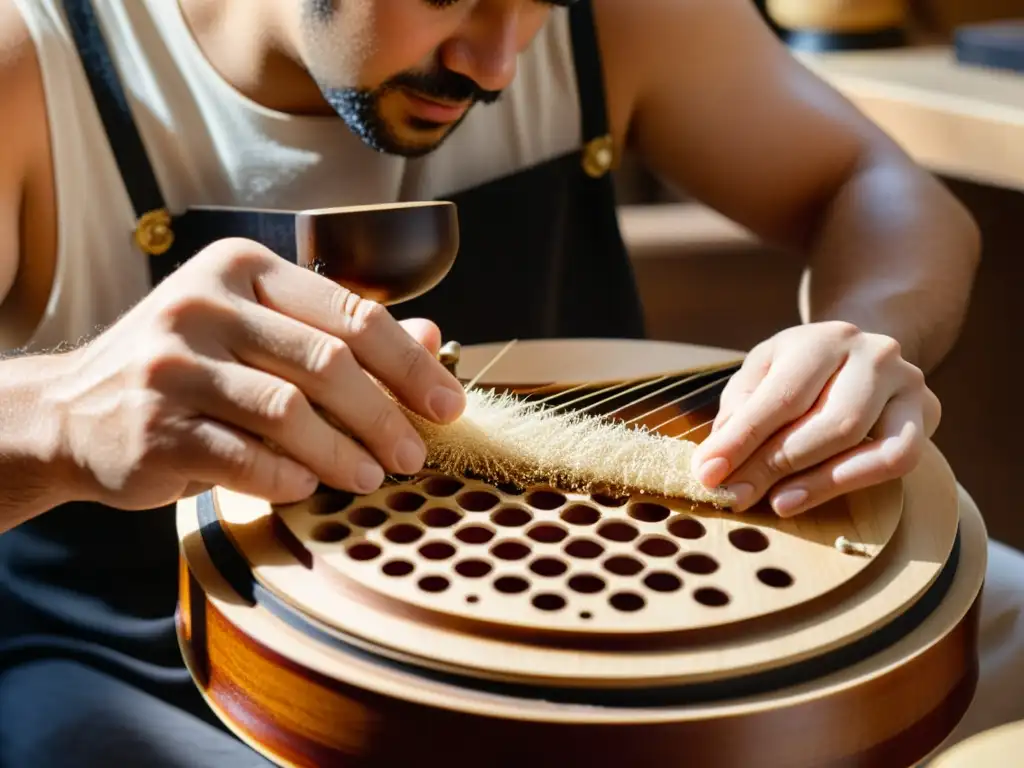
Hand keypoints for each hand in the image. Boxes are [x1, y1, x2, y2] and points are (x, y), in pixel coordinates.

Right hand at [46, 238, 465, 509]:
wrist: (74, 410)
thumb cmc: (191, 372)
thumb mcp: (261, 336)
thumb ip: (340, 334)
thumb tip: (433, 337)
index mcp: (243, 270)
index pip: (352, 313)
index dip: (410, 364)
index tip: (448, 405)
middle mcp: (204, 304)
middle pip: (327, 363)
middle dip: (385, 415)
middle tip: (414, 454)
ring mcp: (173, 364)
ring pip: (288, 412)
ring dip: (343, 452)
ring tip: (371, 476)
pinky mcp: (154, 426)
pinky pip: (244, 458)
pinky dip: (287, 476)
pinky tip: (306, 485)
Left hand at [689, 321, 940, 516]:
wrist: (863, 356)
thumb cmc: (800, 373)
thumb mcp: (763, 377)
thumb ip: (739, 414)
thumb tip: (714, 465)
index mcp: (823, 339)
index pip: (780, 396)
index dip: (741, 439)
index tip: (708, 473)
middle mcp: (872, 353)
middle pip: (822, 421)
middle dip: (771, 465)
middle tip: (734, 495)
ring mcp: (906, 382)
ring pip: (858, 439)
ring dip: (809, 479)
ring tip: (772, 501)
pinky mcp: (926, 414)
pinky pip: (895, 458)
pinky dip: (847, 482)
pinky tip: (804, 497)